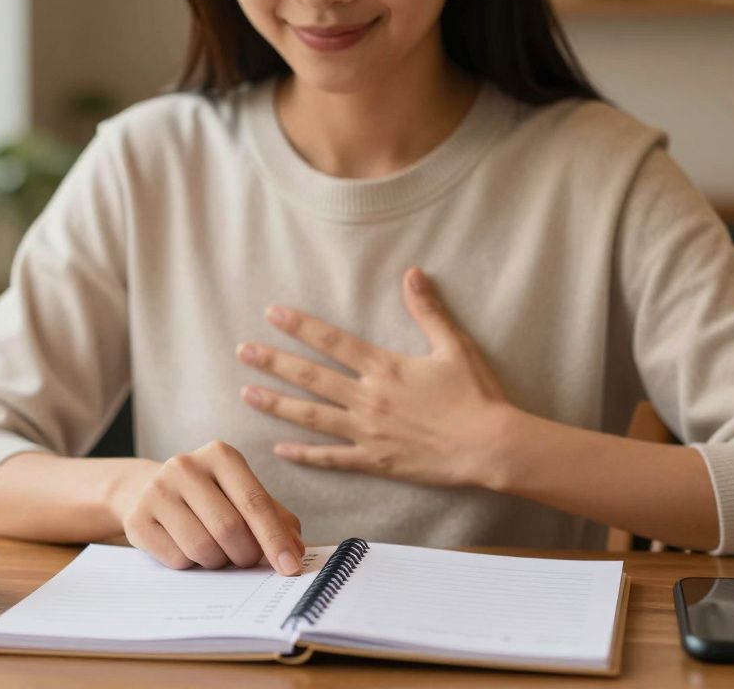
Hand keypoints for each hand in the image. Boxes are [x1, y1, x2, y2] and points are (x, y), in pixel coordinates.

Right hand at [110, 441, 305, 574]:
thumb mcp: (242, 496)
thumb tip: (296, 551)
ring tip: (214, 551)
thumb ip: (275, 519)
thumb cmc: (208, 497)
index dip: (275, 539)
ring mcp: (157, 491)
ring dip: (218, 562)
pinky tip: (186, 548)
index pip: (255, 502)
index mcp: (220, 455)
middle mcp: (185, 466)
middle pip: (230, 529)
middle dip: (245, 555)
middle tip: (244, 559)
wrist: (146, 490)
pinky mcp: (137, 518)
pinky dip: (191, 565)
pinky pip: (177, 560)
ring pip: (203, 548)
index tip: (290, 567)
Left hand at [236, 267, 516, 488]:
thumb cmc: (476, 395)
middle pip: (311, 377)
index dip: (299, 326)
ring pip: (311, 417)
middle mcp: (368, 399)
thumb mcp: (454, 346)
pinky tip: (279, 450)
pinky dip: (304, 455)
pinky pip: (331, 458)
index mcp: (385, 368)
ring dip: (277, 404)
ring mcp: (368, 432)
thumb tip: (412, 273)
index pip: (332, 341)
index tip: (272, 314)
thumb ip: (428, 310)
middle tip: (242, 351)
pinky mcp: (374, 461)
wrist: (490, 446)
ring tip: (246, 394)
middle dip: (274, 362)